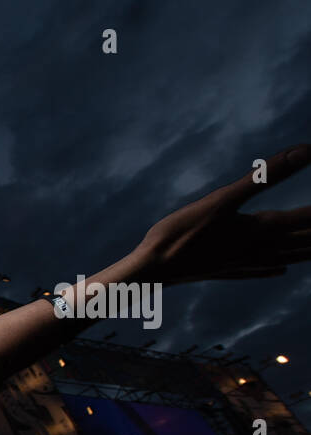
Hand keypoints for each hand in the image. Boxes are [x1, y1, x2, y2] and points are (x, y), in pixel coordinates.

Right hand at [134, 144, 310, 285]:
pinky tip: (281, 270)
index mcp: (263, 229)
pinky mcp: (227, 271)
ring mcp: (244, 264)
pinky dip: (277, 268)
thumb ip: (266, 174)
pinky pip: (261, 271)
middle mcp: (260, 250)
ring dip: (310, 251)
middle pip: (308, 241)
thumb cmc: (180, 233)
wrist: (151, 272)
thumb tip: (307, 151)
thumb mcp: (223, 198)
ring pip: (290, 257)